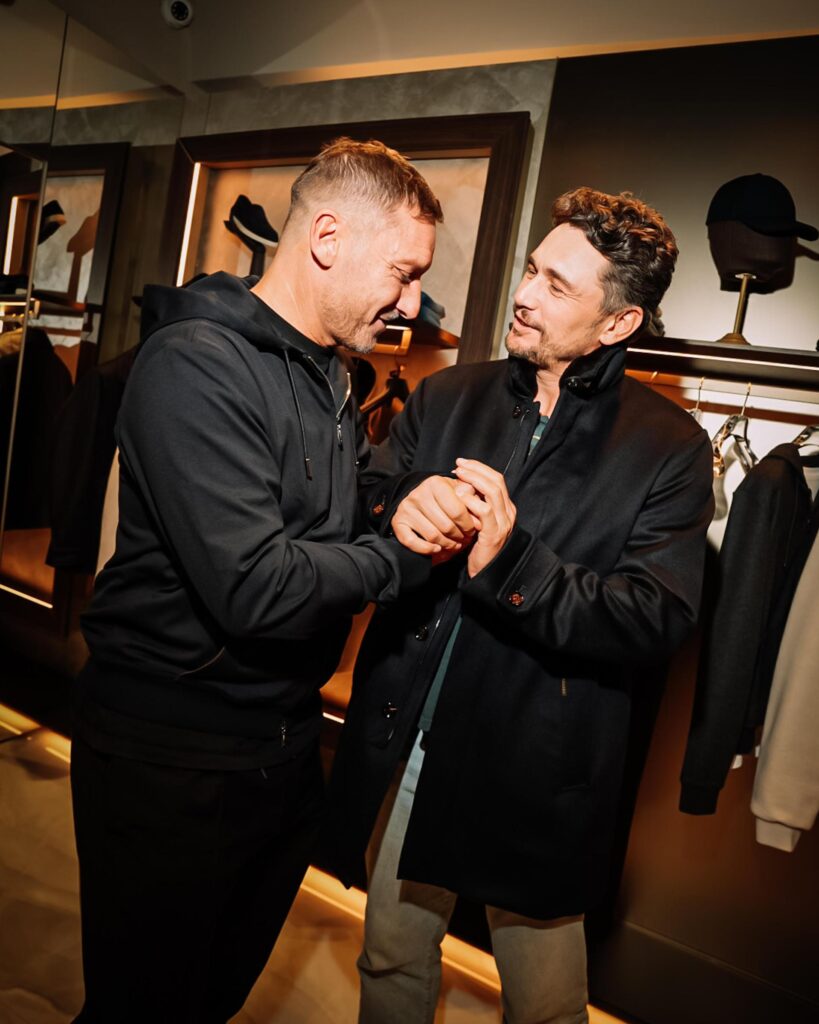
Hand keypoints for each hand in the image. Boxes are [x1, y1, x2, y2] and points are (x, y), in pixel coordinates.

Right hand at [392, 475, 478, 558]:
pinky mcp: (397, 522)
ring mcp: (406, 508)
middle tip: (465, 539)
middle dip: (459, 536)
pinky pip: (412, 542)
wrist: (419, 499)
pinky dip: (426, 549)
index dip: (469, 524)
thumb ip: (471, 497)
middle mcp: (418, 494)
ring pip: (433, 536)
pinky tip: (436, 549)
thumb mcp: (459, 492)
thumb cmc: (445, 497)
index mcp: (435, 483)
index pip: (458, 511)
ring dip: (447, 545)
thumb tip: (481, 508)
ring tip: (455, 545)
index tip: (474, 529)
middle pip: (446, 526)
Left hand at [452, 459, 515, 576]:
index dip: (480, 469)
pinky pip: (484, 510)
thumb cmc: (478, 547)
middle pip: (496, 481)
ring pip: (492, 491)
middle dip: (476, 469)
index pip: (497, 480)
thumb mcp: (477, 522)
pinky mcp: (494, 533)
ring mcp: (503, 522)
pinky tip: (459, 497)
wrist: (487, 573)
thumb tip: (462, 486)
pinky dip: (471, 501)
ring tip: (458, 474)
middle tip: (459, 464)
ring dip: (473, 479)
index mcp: (506, 508)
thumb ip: (474, 506)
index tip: (463, 464)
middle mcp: (508, 513)